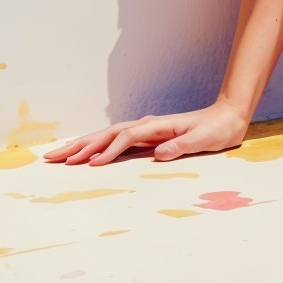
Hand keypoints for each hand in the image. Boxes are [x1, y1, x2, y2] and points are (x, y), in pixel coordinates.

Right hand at [42, 99, 251, 164]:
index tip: (92, 165)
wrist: (228, 117)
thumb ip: (182, 146)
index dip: (109, 150)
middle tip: (54, 158)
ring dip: (84, 145)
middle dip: (81, 145)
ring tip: (60, 156)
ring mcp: (146, 130)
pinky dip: (97, 147)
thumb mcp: (205, 140)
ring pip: (108, 136)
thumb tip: (158, 153)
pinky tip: (85, 155)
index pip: (127, 138)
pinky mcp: (147, 137)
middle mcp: (148, 125)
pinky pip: (116, 142)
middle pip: (108, 134)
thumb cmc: (218, 129)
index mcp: (158, 126)